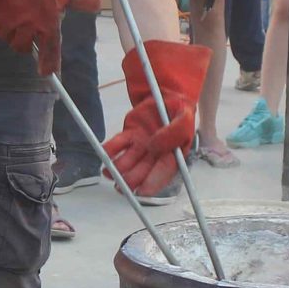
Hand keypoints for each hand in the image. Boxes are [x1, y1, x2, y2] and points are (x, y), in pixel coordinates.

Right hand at [0, 0, 99, 73]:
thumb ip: (81, 1)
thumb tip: (97, 3)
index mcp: (48, 25)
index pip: (50, 52)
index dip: (49, 65)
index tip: (47, 73)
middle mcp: (28, 30)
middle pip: (23, 47)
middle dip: (23, 39)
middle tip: (25, 23)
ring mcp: (8, 25)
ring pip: (6, 36)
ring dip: (9, 27)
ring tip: (14, 8)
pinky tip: (1, 2)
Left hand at [105, 40, 209, 194]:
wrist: (166, 96)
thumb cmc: (179, 110)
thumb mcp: (184, 117)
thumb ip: (175, 131)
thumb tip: (155, 146)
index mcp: (172, 154)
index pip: (162, 173)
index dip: (152, 184)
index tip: (142, 191)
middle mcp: (155, 154)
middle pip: (142, 172)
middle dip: (130, 180)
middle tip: (120, 185)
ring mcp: (141, 146)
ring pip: (128, 162)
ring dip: (118, 168)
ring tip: (108, 171)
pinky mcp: (129, 135)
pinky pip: (118, 145)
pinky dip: (109, 149)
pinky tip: (104, 152)